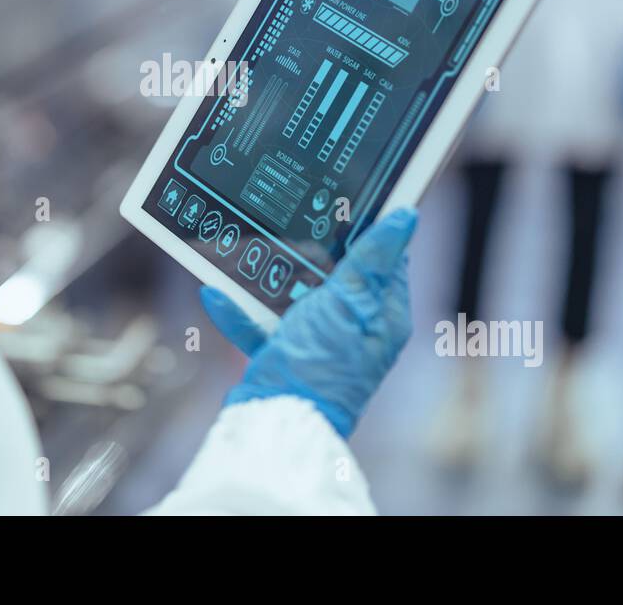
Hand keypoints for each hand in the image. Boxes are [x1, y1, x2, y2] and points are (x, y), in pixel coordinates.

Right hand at [200, 209, 416, 437]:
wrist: (276, 421)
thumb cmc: (321, 363)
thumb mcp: (349, 301)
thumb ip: (372, 259)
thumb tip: (406, 216)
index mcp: (381, 315)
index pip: (386, 260)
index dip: (370, 231)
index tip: (347, 201)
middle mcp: (354, 329)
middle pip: (337, 274)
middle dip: (311, 251)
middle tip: (290, 221)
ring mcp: (319, 343)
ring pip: (295, 296)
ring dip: (269, 279)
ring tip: (248, 252)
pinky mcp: (284, 356)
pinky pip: (260, 324)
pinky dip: (239, 311)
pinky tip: (216, 293)